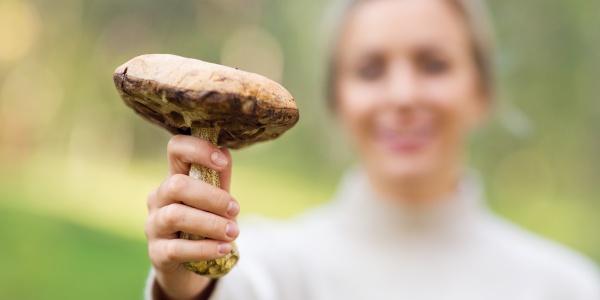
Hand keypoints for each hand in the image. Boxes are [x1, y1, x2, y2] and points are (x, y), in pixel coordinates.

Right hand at [145, 135, 239, 298]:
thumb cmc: (204, 226)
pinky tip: (224, 249)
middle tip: (235, 209)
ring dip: (210, 223)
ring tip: (233, 232)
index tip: (222, 161)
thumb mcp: (215, 201)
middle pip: (176, 185)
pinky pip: (177, 249)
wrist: (191, 267)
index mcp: (175, 178)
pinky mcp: (157, 253)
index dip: (198, 149)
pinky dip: (205, 248)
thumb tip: (225, 153)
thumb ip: (219, 179)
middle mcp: (159, 199)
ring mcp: (154, 226)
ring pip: (175, 216)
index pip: (176, 149)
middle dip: (211, 196)